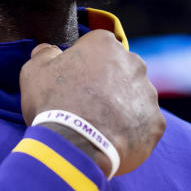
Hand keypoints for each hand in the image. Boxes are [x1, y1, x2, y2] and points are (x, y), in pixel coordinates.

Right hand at [19, 29, 164, 176]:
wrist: (75, 147)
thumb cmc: (52, 103)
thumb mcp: (34, 72)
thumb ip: (44, 54)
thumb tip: (50, 51)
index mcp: (105, 44)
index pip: (97, 47)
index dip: (83, 64)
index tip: (73, 82)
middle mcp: (133, 63)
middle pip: (120, 70)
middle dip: (107, 83)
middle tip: (86, 105)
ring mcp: (148, 94)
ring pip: (134, 97)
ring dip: (121, 107)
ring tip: (99, 127)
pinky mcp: (155, 123)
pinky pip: (143, 124)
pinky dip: (131, 131)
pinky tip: (112, 140)